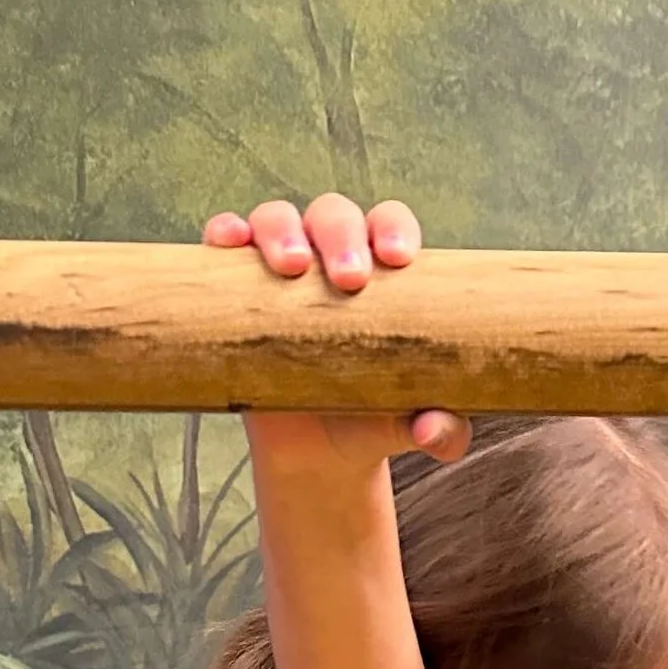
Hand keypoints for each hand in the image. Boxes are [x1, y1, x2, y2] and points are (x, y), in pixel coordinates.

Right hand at [204, 194, 467, 472]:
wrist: (315, 453)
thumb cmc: (370, 420)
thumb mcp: (411, 428)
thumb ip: (443, 431)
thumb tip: (435, 429)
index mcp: (381, 271)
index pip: (388, 223)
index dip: (392, 228)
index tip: (397, 259)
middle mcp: (328, 256)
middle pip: (333, 215)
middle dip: (341, 236)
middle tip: (348, 279)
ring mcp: (278, 266)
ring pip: (276, 219)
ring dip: (281, 231)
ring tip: (292, 268)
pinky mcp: (235, 286)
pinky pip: (224, 242)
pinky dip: (224, 233)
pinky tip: (229, 242)